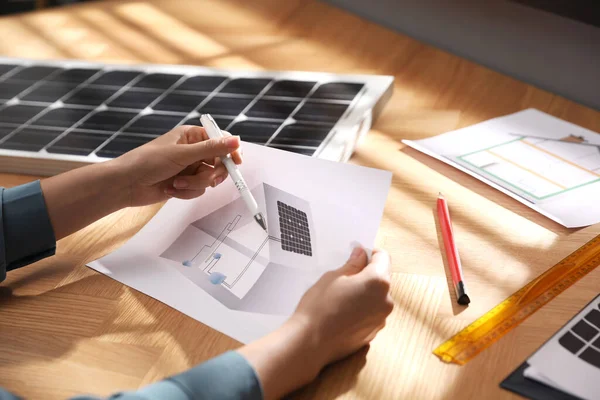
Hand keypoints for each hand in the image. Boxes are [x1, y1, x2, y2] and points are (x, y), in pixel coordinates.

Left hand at [113, 125, 241, 206]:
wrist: (126, 185)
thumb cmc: (148, 162)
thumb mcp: (182, 154)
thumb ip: (211, 148)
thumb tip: (236, 140)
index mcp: (192, 136)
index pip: (221, 140)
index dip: (231, 150)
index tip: (237, 162)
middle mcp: (193, 151)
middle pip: (219, 162)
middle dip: (211, 173)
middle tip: (208, 179)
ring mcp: (190, 168)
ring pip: (209, 179)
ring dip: (194, 184)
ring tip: (177, 183)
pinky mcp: (185, 183)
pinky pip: (199, 190)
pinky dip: (186, 192)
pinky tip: (171, 189)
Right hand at [292, 247, 393, 364]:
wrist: (310, 342)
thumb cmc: (319, 308)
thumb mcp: (333, 277)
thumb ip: (353, 264)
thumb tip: (361, 255)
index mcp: (378, 282)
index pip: (383, 258)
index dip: (371, 253)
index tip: (359, 255)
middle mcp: (386, 300)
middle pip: (382, 278)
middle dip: (368, 273)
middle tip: (346, 275)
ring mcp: (381, 318)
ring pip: (378, 296)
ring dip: (366, 292)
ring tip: (342, 295)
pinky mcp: (374, 332)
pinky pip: (372, 312)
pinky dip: (363, 308)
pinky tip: (344, 311)